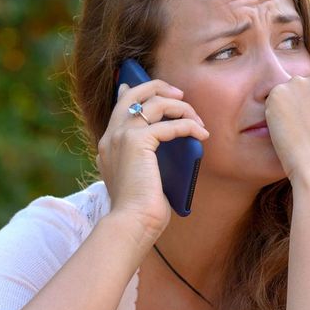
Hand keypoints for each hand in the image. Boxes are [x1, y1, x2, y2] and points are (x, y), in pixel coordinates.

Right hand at [98, 79, 209, 244]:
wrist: (131, 222)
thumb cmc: (139, 209)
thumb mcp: (138, 176)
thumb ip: (144, 157)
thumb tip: (166, 141)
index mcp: (108, 144)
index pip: (120, 106)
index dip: (136, 90)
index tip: (158, 89)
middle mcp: (111, 136)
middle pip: (134, 93)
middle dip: (159, 87)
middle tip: (180, 95)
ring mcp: (121, 136)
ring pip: (155, 103)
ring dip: (181, 108)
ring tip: (197, 120)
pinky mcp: (136, 142)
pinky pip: (170, 124)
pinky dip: (189, 127)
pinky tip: (201, 135)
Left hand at [265, 69, 309, 189]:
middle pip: (302, 86)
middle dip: (300, 102)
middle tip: (302, 129)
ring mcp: (298, 82)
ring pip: (286, 93)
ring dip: (286, 108)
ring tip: (295, 132)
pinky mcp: (277, 92)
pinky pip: (271, 102)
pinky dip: (273, 116)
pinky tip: (284, 131)